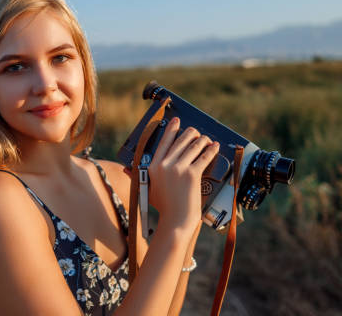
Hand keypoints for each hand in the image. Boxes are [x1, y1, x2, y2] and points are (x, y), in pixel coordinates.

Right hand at [147, 117, 219, 231]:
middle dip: (191, 133)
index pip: (163, 142)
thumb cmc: (163, 207)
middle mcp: (165, 165)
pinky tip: (215, 147)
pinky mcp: (192, 175)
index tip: (176, 121)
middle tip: (196, 132)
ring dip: (202, 140)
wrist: (176, 220)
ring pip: (193, 146)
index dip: (171, 129)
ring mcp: (179, 169)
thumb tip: (125, 169)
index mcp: (153, 166)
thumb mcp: (147, 190)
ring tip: (207, 140)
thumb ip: (137, 177)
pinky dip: (211, 151)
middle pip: (180, 141)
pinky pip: (204, 157)